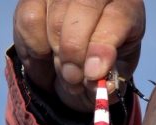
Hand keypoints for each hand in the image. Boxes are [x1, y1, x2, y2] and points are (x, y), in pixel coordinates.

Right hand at [13, 0, 145, 111]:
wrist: (76, 59)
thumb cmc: (101, 63)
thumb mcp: (114, 75)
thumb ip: (111, 81)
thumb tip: (101, 85)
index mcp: (125, 6)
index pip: (116, 18)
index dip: (102, 47)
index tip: (93, 73)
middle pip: (83, 12)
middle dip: (75, 53)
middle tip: (73, 78)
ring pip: (55, 21)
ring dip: (57, 58)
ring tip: (66, 73)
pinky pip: (30, 22)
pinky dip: (36, 49)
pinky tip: (47, 56)